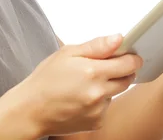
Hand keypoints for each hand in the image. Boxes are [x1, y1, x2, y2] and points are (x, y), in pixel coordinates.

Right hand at [15, 34, 142, 136]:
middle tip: (105, 67)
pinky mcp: (96, 123)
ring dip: (108, 87)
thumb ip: (97, 46)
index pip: (129, 64)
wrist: (31, 110)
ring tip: (85, 83)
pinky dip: (99, 102)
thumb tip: (119, 39)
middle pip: (127, 80)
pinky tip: (82, 98)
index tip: (130, 55)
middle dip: (122, 71)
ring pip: (115, 93)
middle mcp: (99, 93)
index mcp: (93, 72)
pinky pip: (106, 108)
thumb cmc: (45, 79)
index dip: (132, 58)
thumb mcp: (67, 52)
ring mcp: (98, 110)